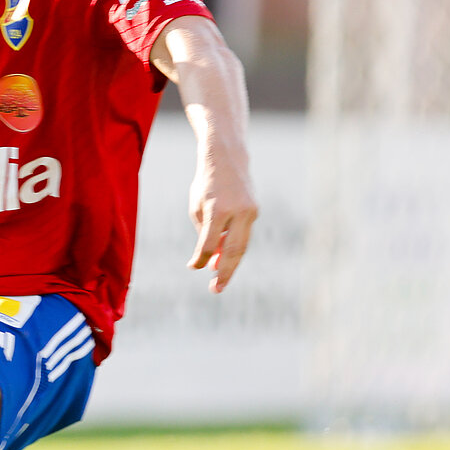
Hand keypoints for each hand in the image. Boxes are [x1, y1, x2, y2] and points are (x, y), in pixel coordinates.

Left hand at [188, 161, 255, 292]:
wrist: (227, 160)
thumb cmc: (206, 185)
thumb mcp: (197, 206)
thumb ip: (204, 233)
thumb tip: (212, 260)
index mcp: (218, 209)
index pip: (209, 242)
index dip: (201, 258)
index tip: (193, 267)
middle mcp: (238, 211)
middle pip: (234, 250)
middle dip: (225, 272)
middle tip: (216, 289)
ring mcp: (250, 211)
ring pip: (242, 245)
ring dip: (231, 263)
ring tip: (219, 280)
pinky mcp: (255, 211)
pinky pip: (244, 235)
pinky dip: (234, 248)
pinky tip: (223, 258)